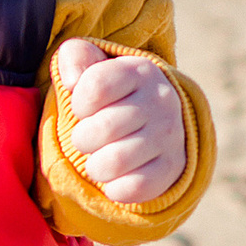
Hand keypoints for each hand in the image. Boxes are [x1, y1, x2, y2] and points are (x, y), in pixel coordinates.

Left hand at [54, 39, 185, 203]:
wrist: (152, 119)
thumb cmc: (109, 91)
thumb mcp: (90, 63)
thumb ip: (75, 57)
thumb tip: (72, 81)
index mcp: (138, 70)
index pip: (95, 87)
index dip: (79, 103)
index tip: (84, 108)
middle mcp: (160, 100)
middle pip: (102, 128)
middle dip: (83, 138)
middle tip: (89, 138)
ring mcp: (170, 135)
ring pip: (114, 162)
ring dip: (95, 166)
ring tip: (99, 158)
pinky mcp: (173, 167)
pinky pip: (134, 187)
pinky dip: (114, 188)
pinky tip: (114, 178)